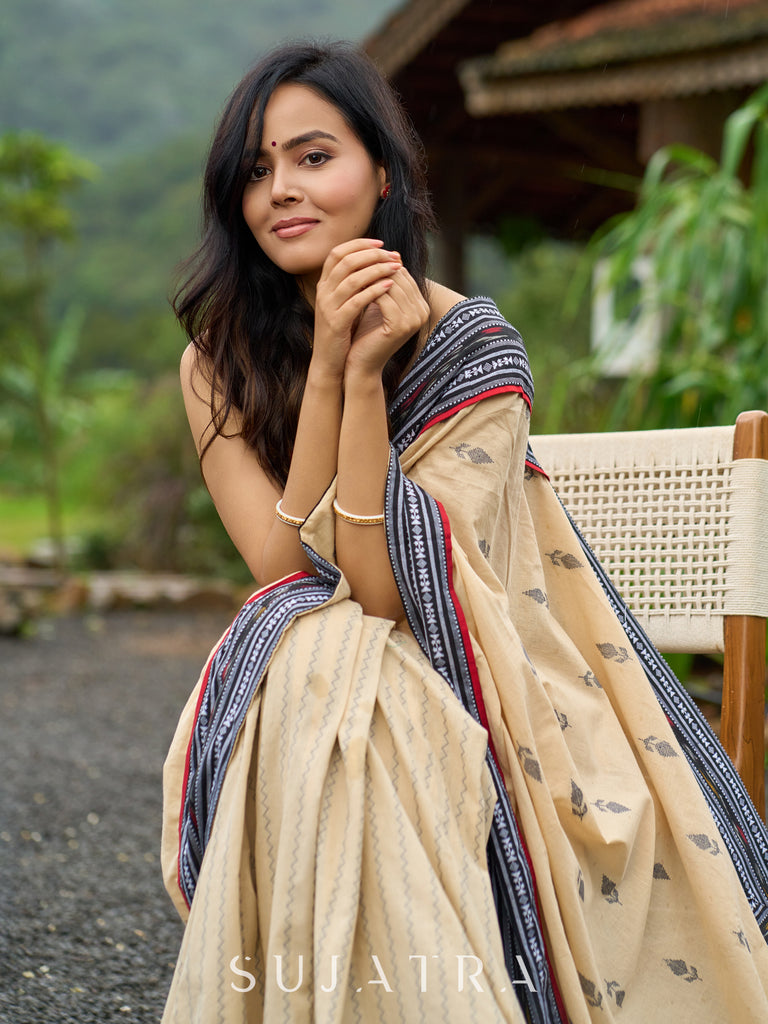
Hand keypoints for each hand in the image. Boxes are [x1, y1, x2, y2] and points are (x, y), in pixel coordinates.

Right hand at [311, 239, 402, 379]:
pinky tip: (389, 287)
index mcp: (324, 284)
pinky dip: (374, 291)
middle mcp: (323, 292)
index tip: (381, 244)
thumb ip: (357, 283)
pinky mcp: (336, 323)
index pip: (338, 253)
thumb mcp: (347, 302)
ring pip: (352, 279)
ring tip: (396, 267)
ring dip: (377, 270)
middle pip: (346, 261)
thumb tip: (380, 261)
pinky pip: (356, 301)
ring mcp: (327, 307)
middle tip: (392, 255)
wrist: (329, 361)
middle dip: (372, 255)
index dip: (359, 244)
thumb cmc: (343, 331)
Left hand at [345, 263, 429, 377]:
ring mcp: (414, 320)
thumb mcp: (380, 303)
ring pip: (391, 284)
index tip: (360, 256)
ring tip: (351, 269)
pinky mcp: (401, 326)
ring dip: (369, 275)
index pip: (402, 274)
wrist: (362, 363)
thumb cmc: (368, 333)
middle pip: (398, 276)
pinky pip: (383, 298)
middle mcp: (422, 312)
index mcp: (421, 306)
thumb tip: (392, 251)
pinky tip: (352, 285)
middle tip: (354, 259)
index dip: (381, 263)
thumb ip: (387, 282)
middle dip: (375, 266)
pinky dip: (367, 289)